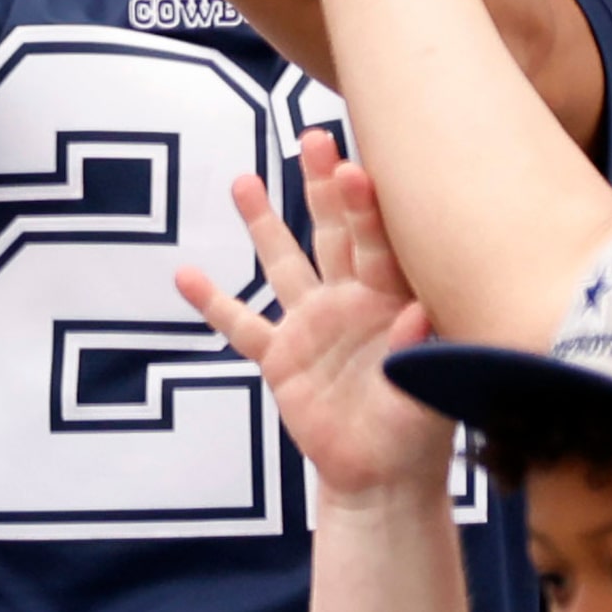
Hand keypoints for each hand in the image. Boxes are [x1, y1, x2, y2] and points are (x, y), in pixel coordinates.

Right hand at [177, 130, 454, 502]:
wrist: (382, 472)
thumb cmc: (419, 428)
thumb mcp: (425, 391)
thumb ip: (418, 350)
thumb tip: (419, 311)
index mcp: (391, 299)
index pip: (378, 242)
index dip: (364, 208)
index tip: (351, 169)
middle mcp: (349, 297)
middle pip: (333, 232)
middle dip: (321, 186)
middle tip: (312, 138)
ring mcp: (311, 323)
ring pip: (283, 262)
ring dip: (264, 223)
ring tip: (243, 180)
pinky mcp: (280, 357)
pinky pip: (242, 326)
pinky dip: (214, 303)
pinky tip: (185, 273)